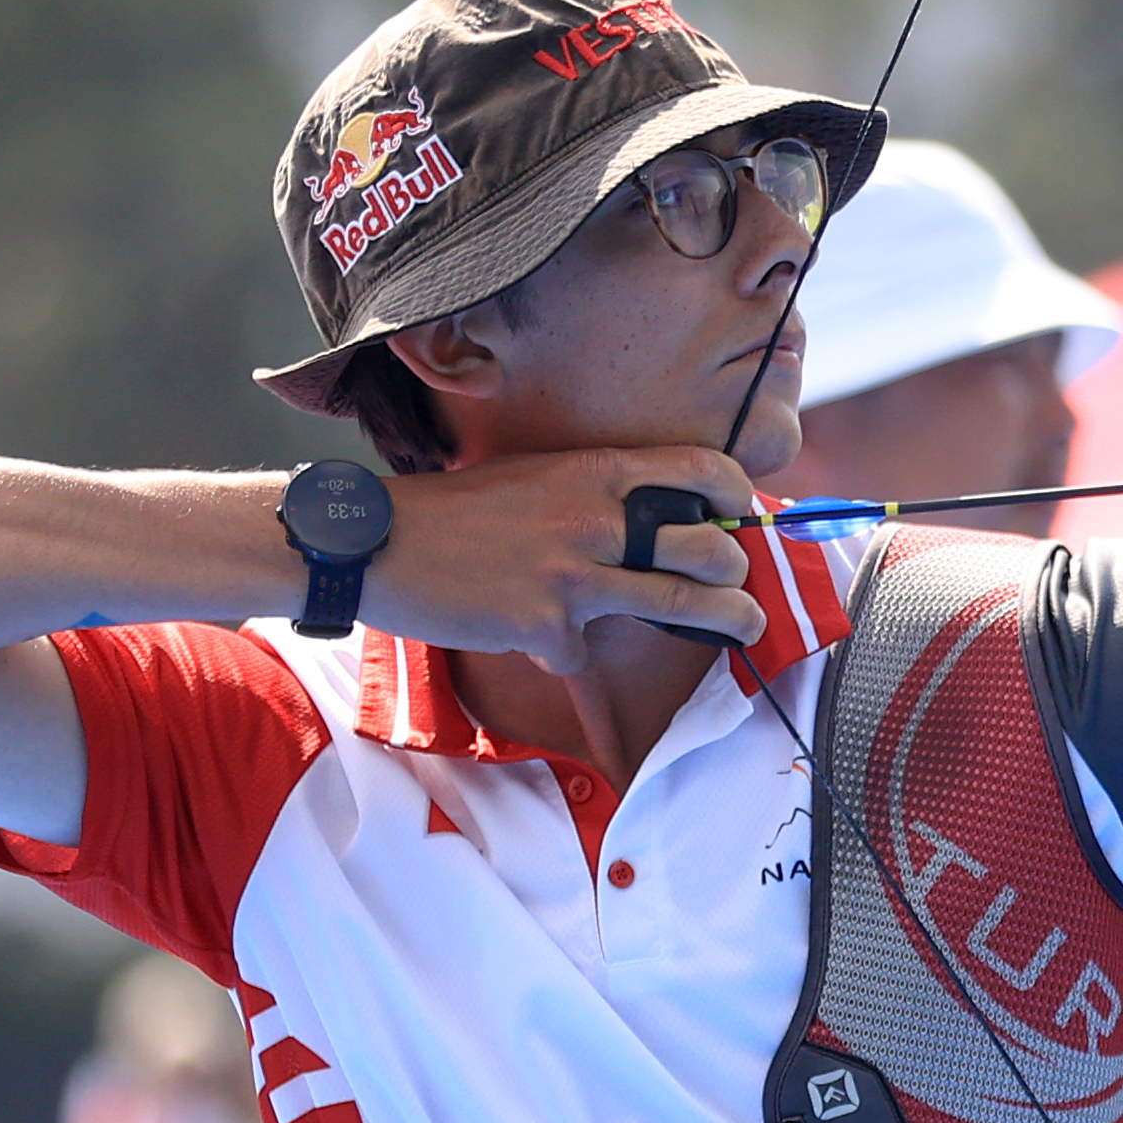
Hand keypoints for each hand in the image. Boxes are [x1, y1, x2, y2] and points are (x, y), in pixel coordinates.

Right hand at [365, 447, 767, 663]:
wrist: (376, 542)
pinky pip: (582, 652)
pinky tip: (537, 638)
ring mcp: (572, 575)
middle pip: (707, 548)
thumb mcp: (535, 476)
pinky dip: (567, 652)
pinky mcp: (544, 626)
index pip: (699, 469)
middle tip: (744, 586)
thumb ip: (593, 493)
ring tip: (747, 628)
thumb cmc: (455, 511)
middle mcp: (594, 519)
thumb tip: (649, 516)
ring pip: (681, 604)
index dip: (736, 494)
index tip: (743, 514)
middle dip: (740, 572)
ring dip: (727, 620)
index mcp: (594, 472)